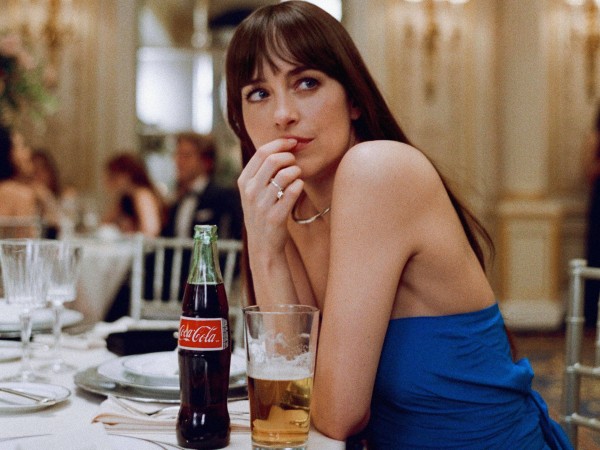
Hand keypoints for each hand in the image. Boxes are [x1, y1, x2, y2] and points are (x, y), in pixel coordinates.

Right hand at [237, 138, 303, 252]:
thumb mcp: (253, 191)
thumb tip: (281, 146)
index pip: (261, 152)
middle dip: (290, 157)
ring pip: (285, 175)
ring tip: (298, 176)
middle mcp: (250, 191)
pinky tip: (299, 187)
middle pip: (273, 160)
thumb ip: (261, 171)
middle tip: (295, 162)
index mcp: (244, 181)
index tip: (293, 142)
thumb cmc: (262, 212)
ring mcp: (261, 205)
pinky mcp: (275, 217)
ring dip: (296, 171)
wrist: (263, 245)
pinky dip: (299, 186)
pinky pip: (292, 192)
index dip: (280, 143)